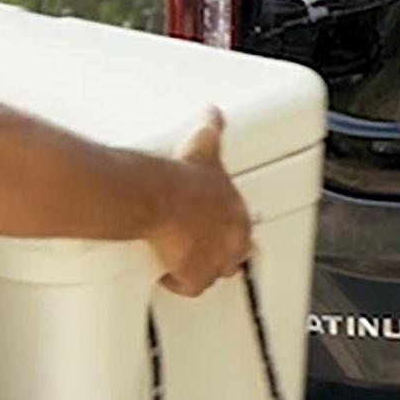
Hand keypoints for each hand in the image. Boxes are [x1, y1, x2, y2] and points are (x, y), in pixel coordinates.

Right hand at [151, 109, 252, 297]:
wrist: (156, 197)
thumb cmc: (180, 177)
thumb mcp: (204, 146)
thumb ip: (212, 129)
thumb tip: (212, 113)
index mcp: (237, 212)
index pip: (243, 229)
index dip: (227, 230)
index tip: (212, 227)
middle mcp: (230, 239)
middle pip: (234, 256)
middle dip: (220, 253)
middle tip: (198, 247)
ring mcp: (213, 259)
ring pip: (214, 273)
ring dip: (200, 268)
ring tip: (183, 261)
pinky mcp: (193, 274)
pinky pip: (191, 286)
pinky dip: (178, 282)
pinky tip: (169, 274)